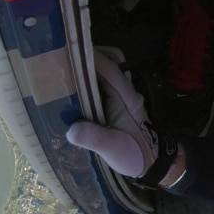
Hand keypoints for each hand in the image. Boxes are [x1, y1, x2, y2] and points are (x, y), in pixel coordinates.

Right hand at [67, 52, 178, 183]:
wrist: (152, 163)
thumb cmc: (135, 154)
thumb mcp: (112, 149)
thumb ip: (94, 138)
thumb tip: (71, 130)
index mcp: (125, 96)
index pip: (109, 67)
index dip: (90, 56)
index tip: (67, 51)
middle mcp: (125, 90)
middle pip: (109, 60)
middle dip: (87, 55)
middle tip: (61, 59)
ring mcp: (122, 94)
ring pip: (106, 70)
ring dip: (88, 66)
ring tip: (63, 70)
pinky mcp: (117, 102)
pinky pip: (103, 82)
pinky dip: (89, 79)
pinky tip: (72, 88)